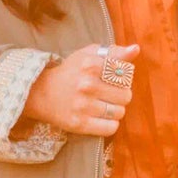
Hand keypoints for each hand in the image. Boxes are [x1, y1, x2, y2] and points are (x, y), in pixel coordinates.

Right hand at [19, 43, 140, 136]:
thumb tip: (136, 49)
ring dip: (115, 111)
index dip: (123, 79)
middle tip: (109, 94)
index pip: (126, 75)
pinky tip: (101, 118)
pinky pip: (111, 128)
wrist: (42, 92)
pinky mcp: (79, 124)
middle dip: (120, 96)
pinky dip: (110, 124)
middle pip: (126, 96)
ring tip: (104, 106)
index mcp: (91, 65)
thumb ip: (114, 52)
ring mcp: (83, 106)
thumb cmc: (71, 72)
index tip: (113, 79)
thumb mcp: (89, 55)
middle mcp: (87, 85)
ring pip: (119, 113)